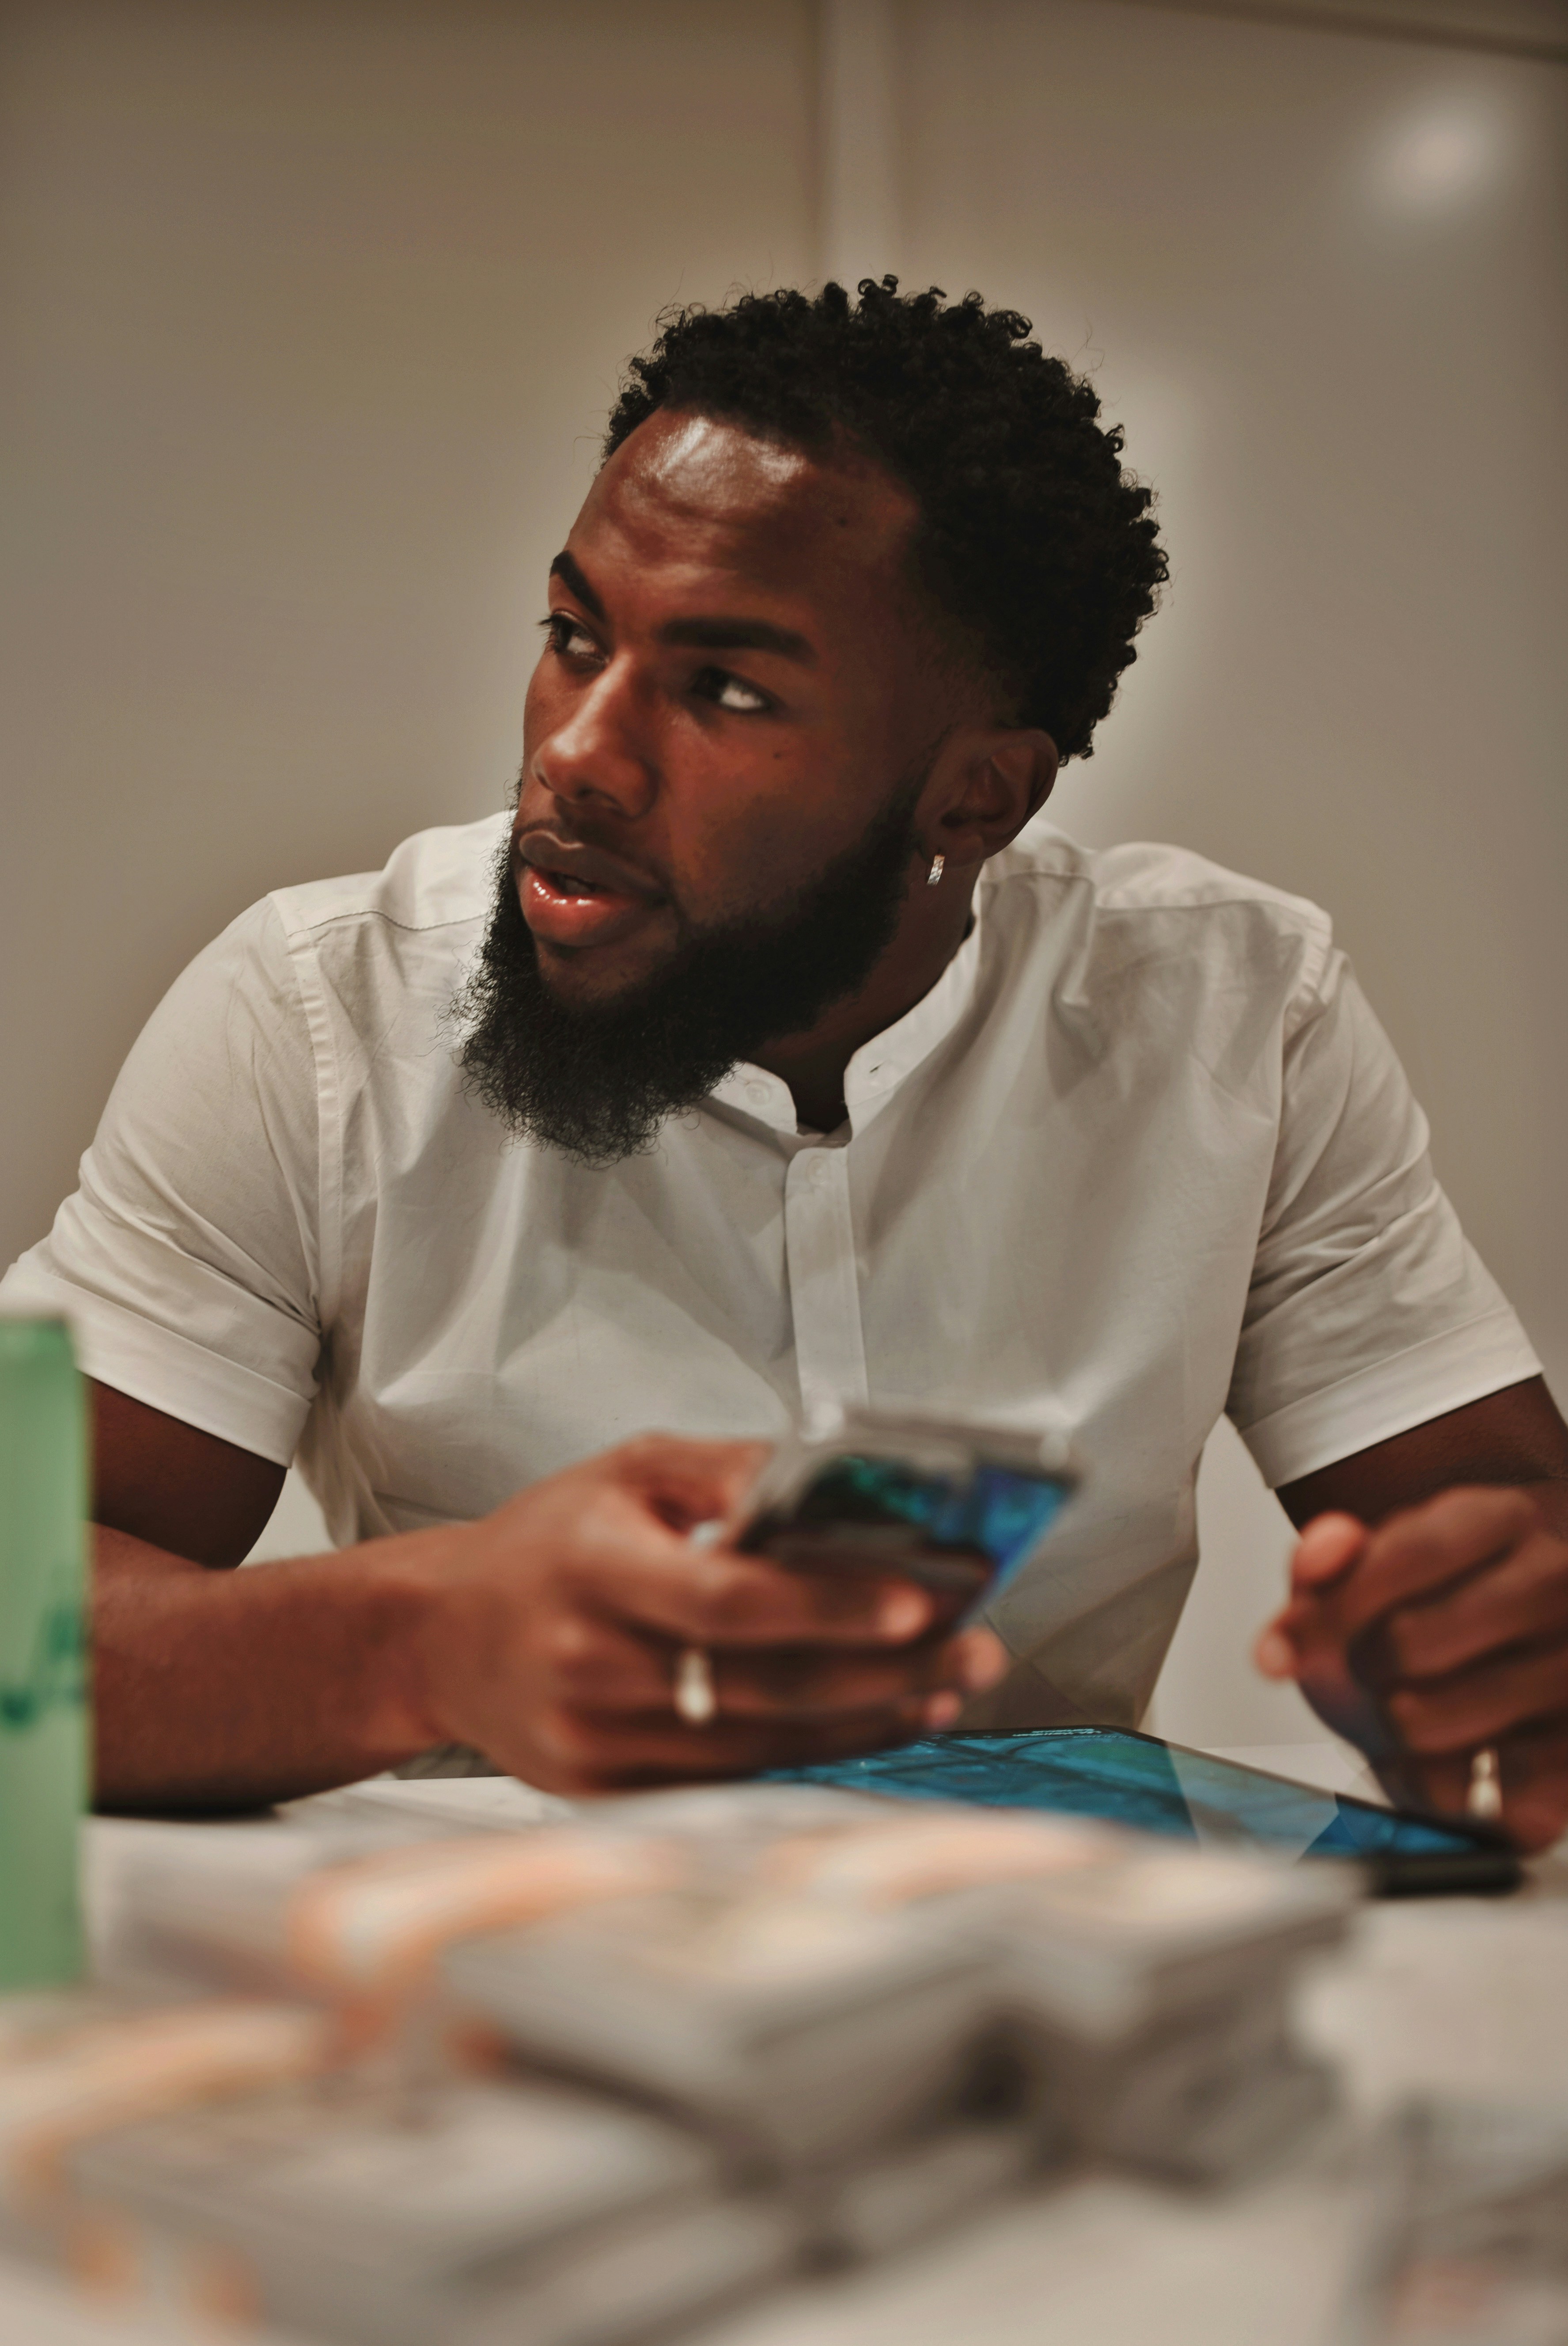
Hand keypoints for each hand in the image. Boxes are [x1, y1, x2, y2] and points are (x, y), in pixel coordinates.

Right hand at [400, 1433, 1006, 1793]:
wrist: (438, 1637)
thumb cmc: (544, 1543)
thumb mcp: (626, 1471)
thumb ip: (728, 1473)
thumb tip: (839, 1483)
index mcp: (591, 1570)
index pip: (726, 1600)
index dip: (828, 1605)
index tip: (919, 1600)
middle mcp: (589, 1665)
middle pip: (765, 1684)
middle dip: (888, 1670)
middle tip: (977, 1646)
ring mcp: (596, 1741)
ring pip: (764, 1743)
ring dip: (873, 1717)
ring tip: (954, 1683)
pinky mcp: (608, 1791)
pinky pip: (737, 1778)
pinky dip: (819, 1752)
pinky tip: (886, 1722)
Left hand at [1255, 1488, 1567, 1852]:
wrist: (1521, 1643)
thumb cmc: (1442, 1600)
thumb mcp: (1382, 1559)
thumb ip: (1330, 1554)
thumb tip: (1311, 1568)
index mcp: (1506, 1518)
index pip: (1408, 1555)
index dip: (1333, 1605)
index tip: (1290, 1643)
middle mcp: (1557, 1585)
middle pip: (1406, 1643)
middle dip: (1361, 1667)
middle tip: (1373, 1671)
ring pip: (1421, 1721)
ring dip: (1387, 1732)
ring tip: (1409, 1712)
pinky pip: (1470, 1796)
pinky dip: (1431, 1791)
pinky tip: (1445, 1764)